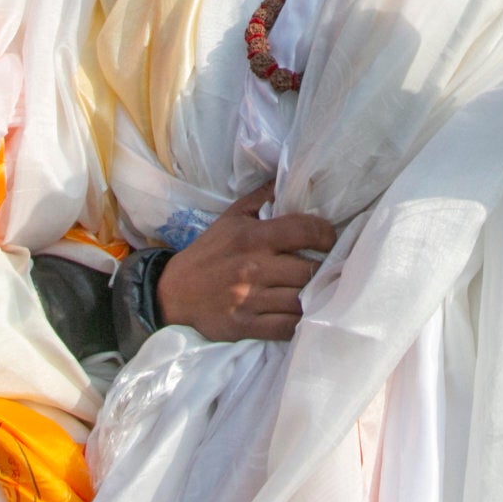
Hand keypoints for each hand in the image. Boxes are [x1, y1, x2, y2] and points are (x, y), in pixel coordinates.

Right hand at [156, 184, 338, 341]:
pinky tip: (302, 314)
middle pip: (308, 270)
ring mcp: (249, 299)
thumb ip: (261, 197)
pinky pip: (286, 327)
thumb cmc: (208, 253)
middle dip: (322, 270)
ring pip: (301, 300)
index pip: (304, 230)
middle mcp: (253, 267)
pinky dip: (299, 322)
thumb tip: (286, 174)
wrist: (173, 293)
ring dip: (313, 297)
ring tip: (318, 292)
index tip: (330, 240)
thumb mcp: (231, 218)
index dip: (326, 235)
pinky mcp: (245, 326)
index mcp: (252, 237)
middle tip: (328, 269)